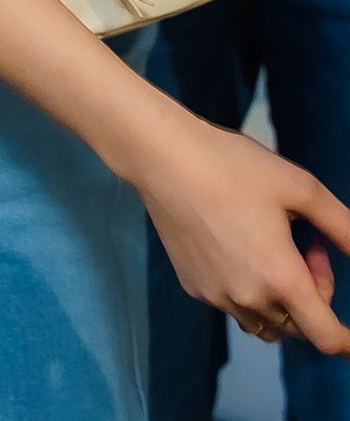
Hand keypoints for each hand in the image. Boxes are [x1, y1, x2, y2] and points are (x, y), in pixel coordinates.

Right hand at [138, 112, 349, 353]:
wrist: (161, 155)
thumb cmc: (231, 165)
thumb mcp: (300, 187)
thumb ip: (344, 228)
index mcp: (281, 279)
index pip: (328, 337)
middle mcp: (249, 297)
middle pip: (299, 327)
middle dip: (314, 294)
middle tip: (307, 244)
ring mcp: (216, 294)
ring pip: (266, 322)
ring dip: (282, 299)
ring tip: (272, 248)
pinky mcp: (192, 285)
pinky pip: (234, 304)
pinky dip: (249, 289)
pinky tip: (239, 244)